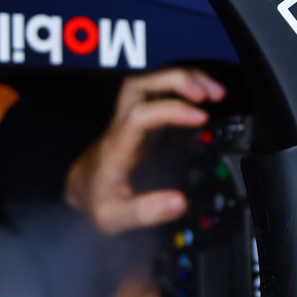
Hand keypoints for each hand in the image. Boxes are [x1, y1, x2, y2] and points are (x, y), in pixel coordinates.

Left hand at [64, 67, 225, 233]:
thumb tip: (179, 202)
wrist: (81, 188)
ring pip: (150, 81)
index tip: (200, 117)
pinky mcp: (142, 119)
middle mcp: (122, 126)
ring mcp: (131, 118)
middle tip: (209, 95)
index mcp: (117, 147)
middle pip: (141, 84)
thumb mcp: (114, 217)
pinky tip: (204, 96)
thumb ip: (146, 212)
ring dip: (183, 79)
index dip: (171, 109)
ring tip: (215, 92)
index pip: (140, 115)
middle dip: (177, 80)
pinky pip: (160, 92)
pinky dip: (184, 87)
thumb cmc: (96, 200)